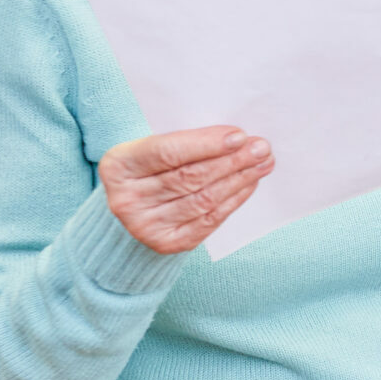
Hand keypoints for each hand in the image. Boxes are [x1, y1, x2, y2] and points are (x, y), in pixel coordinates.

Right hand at [99, 127, 273, 253]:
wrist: (136, 205)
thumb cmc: (153, 167)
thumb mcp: (156, 147)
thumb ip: (188, 141)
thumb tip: (239, 139)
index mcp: (118, 166)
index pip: (167, 152)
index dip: (206, 144)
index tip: (240, 136)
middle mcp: (125, 199)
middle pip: (189, 177)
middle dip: (232, 161)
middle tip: (262, 149)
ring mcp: (144, 225)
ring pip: (203, 199)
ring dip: (239, 180)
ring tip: (263, 164)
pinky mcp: (166, 243)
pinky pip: (209, 220)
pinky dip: (234, 200)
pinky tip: (249, 183)